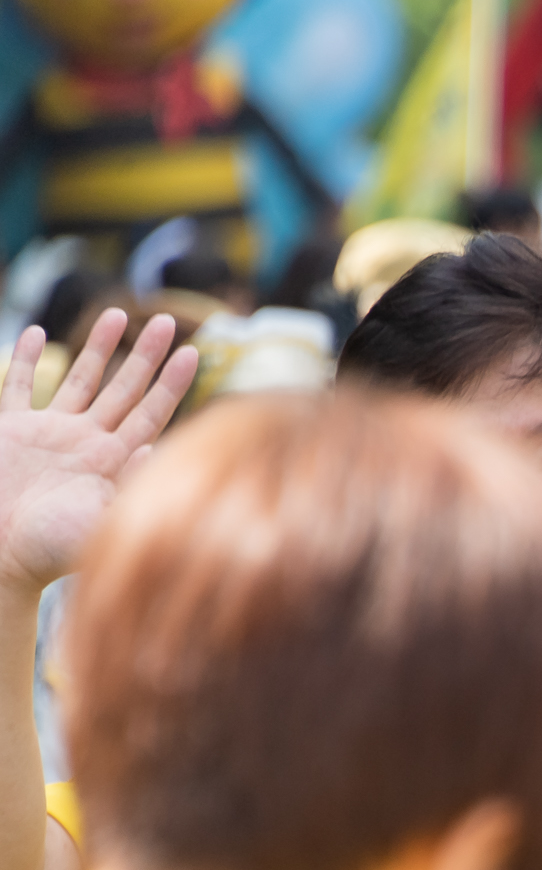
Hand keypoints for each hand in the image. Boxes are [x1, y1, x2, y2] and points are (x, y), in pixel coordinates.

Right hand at [0, 312, 199, 600]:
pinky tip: (36, 333)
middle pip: (124, 388)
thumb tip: (159, 453)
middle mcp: (85, 443)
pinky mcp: (10, 431)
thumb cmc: (49, 550)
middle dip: (145, 354)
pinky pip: (19, 387)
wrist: (0, 556)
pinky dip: (26, 361)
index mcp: (111, 461)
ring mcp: (48, 434)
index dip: (172, 383)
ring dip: (97, 346)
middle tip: (167, 319)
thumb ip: (129, 488)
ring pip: (79, 379)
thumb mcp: (101, 520)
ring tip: (116, 312)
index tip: (195, 351)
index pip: (152, 412)